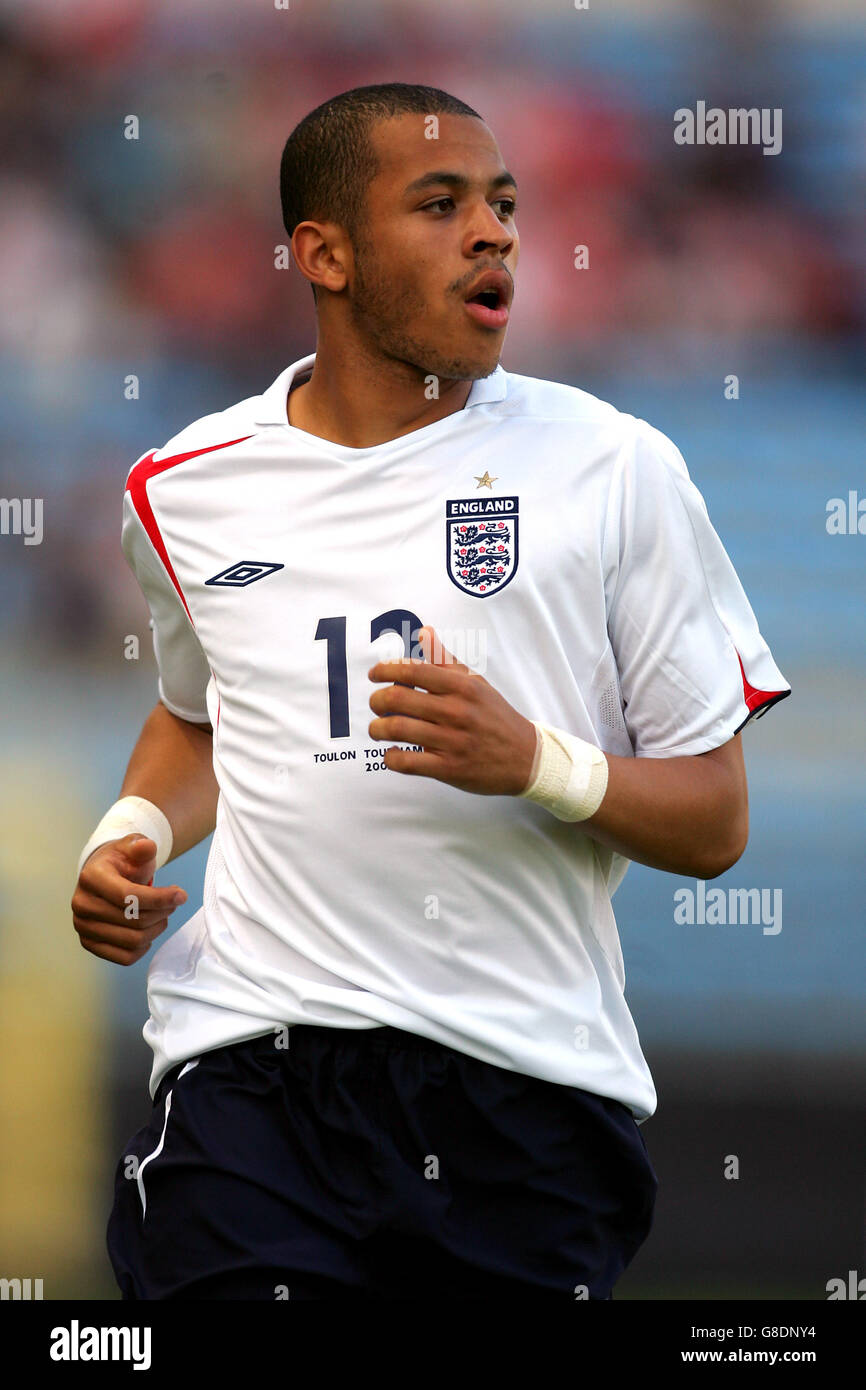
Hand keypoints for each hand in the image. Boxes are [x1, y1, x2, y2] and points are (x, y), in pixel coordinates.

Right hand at [71, 833, 186, 965]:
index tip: (182, 895)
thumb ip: (140, 845)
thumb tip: (147, 847)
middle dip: (162, 912)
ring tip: (163, 914)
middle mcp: (81, 904)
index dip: (159, 898)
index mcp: (91, 878)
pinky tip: (149, 930)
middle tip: (173, 902)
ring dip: (157, 928)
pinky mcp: (89, 944)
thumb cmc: (122, 861)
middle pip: (134, 921)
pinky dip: (144, 947)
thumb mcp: (131, 846)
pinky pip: (125, 957)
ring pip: (133, 941)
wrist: (104, 875)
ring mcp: (83, 927)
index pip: (128, 896)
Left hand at [367, 625, 537, 795]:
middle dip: (377, 700)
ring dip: (378, 728)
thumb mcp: (475, 683)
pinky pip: (408, 762)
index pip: (413, 671)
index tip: (374, 674)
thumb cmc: (495, 717)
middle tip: (376, 704)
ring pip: (397, 729)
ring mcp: (452, 741)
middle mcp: (456, 711)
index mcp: (462, 687)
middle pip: (398, 698)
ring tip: (377, 728)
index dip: (386, 670)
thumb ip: (445, 660)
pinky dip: (391, 757)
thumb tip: (424, 632)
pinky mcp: (449, 768)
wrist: (526, 757)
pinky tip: (392, 753)